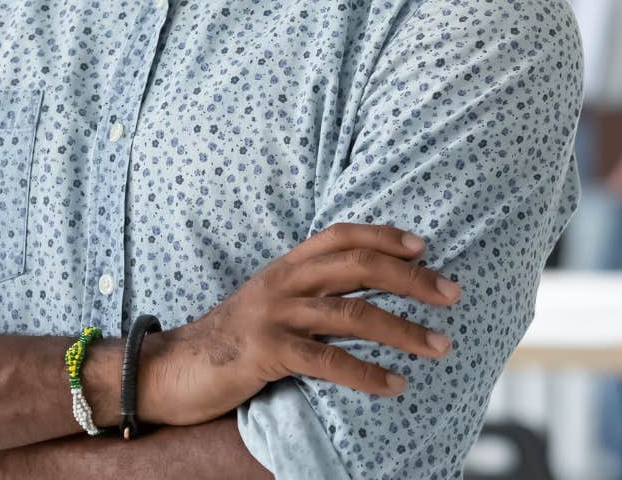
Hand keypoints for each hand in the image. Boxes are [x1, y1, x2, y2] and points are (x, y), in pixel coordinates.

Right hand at [136, 222, 461, 426]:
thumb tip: (361, 297)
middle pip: (356, 267)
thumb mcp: (268, 304)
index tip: (424, 247)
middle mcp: (281, 282)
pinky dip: (366, 373)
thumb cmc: (229, 343)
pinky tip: (394, 385)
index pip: (340, 236)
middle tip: (452, 294)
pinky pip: (326, 361)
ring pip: (350, 314)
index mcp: (285, 267)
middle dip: (411, 279)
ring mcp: (273, 315)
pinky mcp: (265, 352)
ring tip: (439, 346)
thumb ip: (307, 294)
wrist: (170, 370)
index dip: (384, 236)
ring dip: (402, 330)